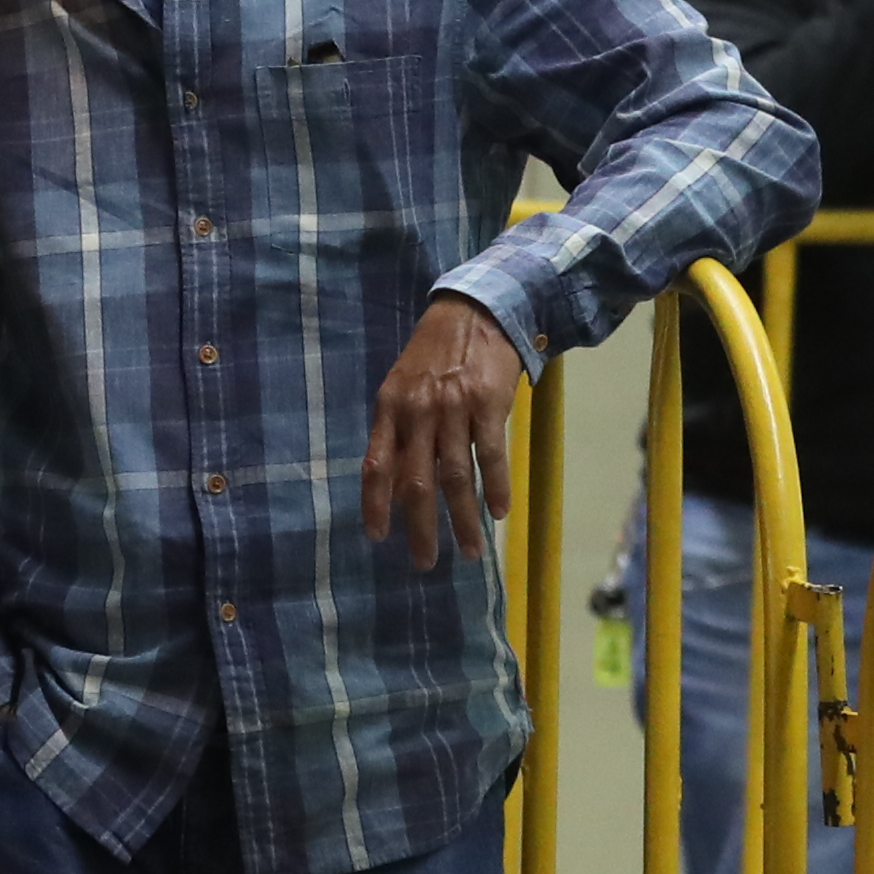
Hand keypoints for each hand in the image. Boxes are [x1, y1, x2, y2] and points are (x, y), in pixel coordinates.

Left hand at [360, 293, 524, 570]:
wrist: (476, 310)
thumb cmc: (435, 355)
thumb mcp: (403, 385)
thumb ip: (398, 431)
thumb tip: (396, 485)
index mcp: (389, 408)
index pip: (376, 466)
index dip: (375, 505)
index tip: (378, 538)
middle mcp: (417, 412)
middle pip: (417, 482)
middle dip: (421, 529)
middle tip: (424, 564)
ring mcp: (453, 408)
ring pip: (456, 477)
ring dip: (464, 519)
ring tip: (471, 551)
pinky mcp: (488, 404)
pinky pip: (490, 455)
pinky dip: (495, 488)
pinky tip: (499, 512)